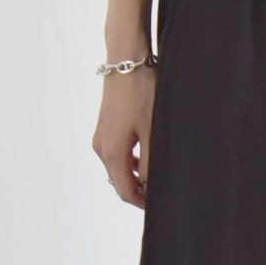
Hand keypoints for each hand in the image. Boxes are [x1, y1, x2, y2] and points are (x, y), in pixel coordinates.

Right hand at [92, 68, 154, 209]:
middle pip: (120, 181)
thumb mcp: (153, 130)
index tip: (161, 205)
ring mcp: (100, 136)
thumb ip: (152, 162)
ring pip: (118, 168)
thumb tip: (151, 188)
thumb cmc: (141, 90)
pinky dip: (131, 161)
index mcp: (112, 152)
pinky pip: (117, 154)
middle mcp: (101, 147)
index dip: (142, 203)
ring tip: (159, 172)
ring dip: (136, 175)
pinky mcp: (104, 127)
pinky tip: (147, 154)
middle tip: (165, 190)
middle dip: (140, 190)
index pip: (125, 191)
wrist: (126, 59)